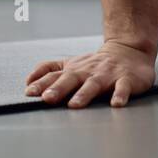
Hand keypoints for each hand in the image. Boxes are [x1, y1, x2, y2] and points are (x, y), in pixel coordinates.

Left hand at [24, 40, 155, 107]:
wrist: (128, 52)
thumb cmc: (94, 64)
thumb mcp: (70, 63)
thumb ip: (49, 69)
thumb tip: (28, 82)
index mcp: (73, 69)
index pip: (54, 75)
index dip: (41, 83)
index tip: (29, 93)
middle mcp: (87, 71)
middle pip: (71, 79)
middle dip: (58, 89)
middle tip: (47, 99)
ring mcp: (107, 75)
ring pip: (94, 84)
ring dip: (84, 94)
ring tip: (75, 105)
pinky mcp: (126, 80)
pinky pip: (123, 88)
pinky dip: (120, 95)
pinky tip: (116, 104)